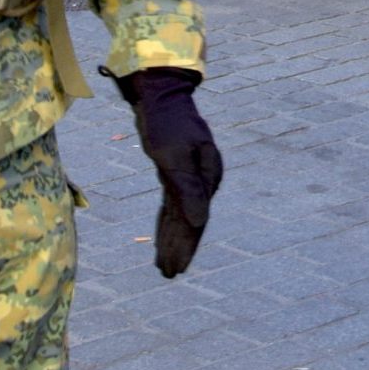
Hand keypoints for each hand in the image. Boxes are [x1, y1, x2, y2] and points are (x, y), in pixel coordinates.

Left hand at [117, 68, 223, 276]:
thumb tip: (198, 224)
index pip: (198, 220)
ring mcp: (190, 175)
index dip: (186, 247)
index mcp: (207, 176)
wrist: (160, 94)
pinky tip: (162, 237)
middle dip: (180, 248)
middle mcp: (203, 178)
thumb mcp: (173, 157)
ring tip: (164, 265)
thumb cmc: (166, 123)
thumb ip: (186, 191)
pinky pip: (173, 204)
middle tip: (168, 275)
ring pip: (182, 215)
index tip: (174, 270)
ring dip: (173, 239)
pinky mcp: (177, 171)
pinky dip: (167, 223)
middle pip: (192, 221)